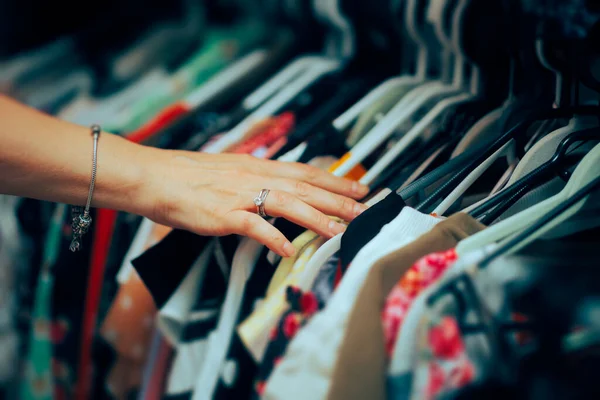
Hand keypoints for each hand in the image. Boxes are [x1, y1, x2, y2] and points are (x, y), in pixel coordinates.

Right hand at [138, 150, 369, 256]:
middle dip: (337, 198)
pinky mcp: (222, 214)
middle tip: (364, 208)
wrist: (153, 176)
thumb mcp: (228, 171)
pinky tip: (288, 249)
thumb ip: (255, 180)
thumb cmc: (187, 175)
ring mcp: (238, 195)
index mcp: (256, 166)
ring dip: (316, 217)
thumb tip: (277, 190)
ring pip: (287, 203)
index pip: (304, 172)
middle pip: (304, 186)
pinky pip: (252, 226)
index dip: (334, 180)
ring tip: (339, 229)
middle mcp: (253, 177)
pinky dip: (273, 236)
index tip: (357, 187)